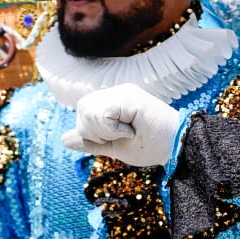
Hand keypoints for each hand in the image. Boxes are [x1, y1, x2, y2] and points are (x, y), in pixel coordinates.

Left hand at [62, 83, 181, 166]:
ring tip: (128, 131)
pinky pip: (103, 115)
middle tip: (123, 134)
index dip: (93, 131)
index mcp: (111, 101)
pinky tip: (132, 129)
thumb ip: (90, 141)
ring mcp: (123, 91)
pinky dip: (114, 129)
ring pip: (89, 110)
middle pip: (82, 108)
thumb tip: (64, 139)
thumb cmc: (150, 146)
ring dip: (106, 130)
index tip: (120, 136)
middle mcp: (116, 92)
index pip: (83, 111)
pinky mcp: (129, 95)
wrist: (175, 147)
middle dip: (96, 131)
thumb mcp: (113, 147)